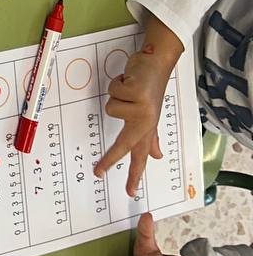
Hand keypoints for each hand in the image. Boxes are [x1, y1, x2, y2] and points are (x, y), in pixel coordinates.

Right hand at [94, 16, 182, 193]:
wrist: (155, 63)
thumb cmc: (149, 87)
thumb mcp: (151, 114)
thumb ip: (151, 137)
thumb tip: (157, 157)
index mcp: (147, 129)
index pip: (140, 157)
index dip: (135, 175)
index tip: (130, 192)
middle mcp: (146, 123)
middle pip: (125, 146)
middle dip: (109, 159)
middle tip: (97, 173)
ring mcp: (143, 109)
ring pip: (111, 108)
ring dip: (116, 94)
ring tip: (129, 87)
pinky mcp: (138, 95)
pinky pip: (114, 93)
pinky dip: (117, 83)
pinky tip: (129, 80)